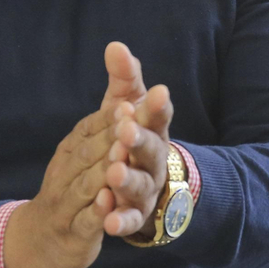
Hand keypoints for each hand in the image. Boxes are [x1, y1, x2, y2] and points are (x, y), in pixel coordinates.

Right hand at [3, 109, 117, 267]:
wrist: (40, 240)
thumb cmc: (73, 188)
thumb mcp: (85, 155)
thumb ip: (106, 124)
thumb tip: (123, 79)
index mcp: (70, 151)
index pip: (87, 130)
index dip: (108, 119)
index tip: (128, 105)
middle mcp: (64, 174)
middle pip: (87, 153)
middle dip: (110, 138)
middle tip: (132, 123)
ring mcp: (66, 205)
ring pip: (86, 185)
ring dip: (105, 170)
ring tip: (122, 156)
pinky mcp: (75, 234)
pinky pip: (86, 220)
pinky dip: (98, 210)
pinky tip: (110, 200)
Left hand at [101, 42, 174, 235]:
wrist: (143, 187)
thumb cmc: (134, 139)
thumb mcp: (128, 107)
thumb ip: (124, 79)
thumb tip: (115, 46)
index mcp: (154, 131)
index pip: (159, 115)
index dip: (157, 106)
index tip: (157, 92)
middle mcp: (155, 160)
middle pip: (152, 150)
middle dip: (140, 140)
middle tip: (127, 130)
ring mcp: (147, 189)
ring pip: (141, 185)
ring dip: (129, 179)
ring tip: (114, 173)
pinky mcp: (135, 215)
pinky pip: (130, 219)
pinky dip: (121, 220)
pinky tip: (109, 221)